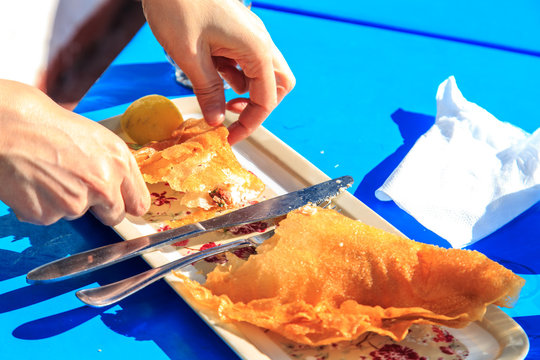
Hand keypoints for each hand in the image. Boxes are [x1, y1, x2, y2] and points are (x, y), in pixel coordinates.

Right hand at [0, 80, 149, 225]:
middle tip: (79, 184)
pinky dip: (42, 205)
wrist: (10, 126)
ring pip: (78, 214)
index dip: (128, 205)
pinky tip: (34, 182)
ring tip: (50, 173)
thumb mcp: (99, 140)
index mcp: (120, 163)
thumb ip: (117, 168)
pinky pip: (50, 217)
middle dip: (101, 208)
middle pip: (114, 217)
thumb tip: (126, 193)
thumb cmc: (52, 128)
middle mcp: (103, 186)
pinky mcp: (47, 214)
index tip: (122, 205)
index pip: (139, 204)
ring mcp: (74, 203)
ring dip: (66, 201)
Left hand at [142, 0, 294, 143]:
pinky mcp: (236, 33)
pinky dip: (232, 76)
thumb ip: (209, 91)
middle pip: (277, 85)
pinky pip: (243, 61)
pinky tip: (210, 76)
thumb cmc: (178, 6)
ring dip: (244, 91)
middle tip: (232, 117)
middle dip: (258, 106)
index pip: (267, 99)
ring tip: (215, 97)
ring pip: (261, 73)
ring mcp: (249, 36)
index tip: (230, 138)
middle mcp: (260, 42)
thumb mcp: (191, 56)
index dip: (251, 123)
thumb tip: (218, 122)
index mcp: (256, 50)